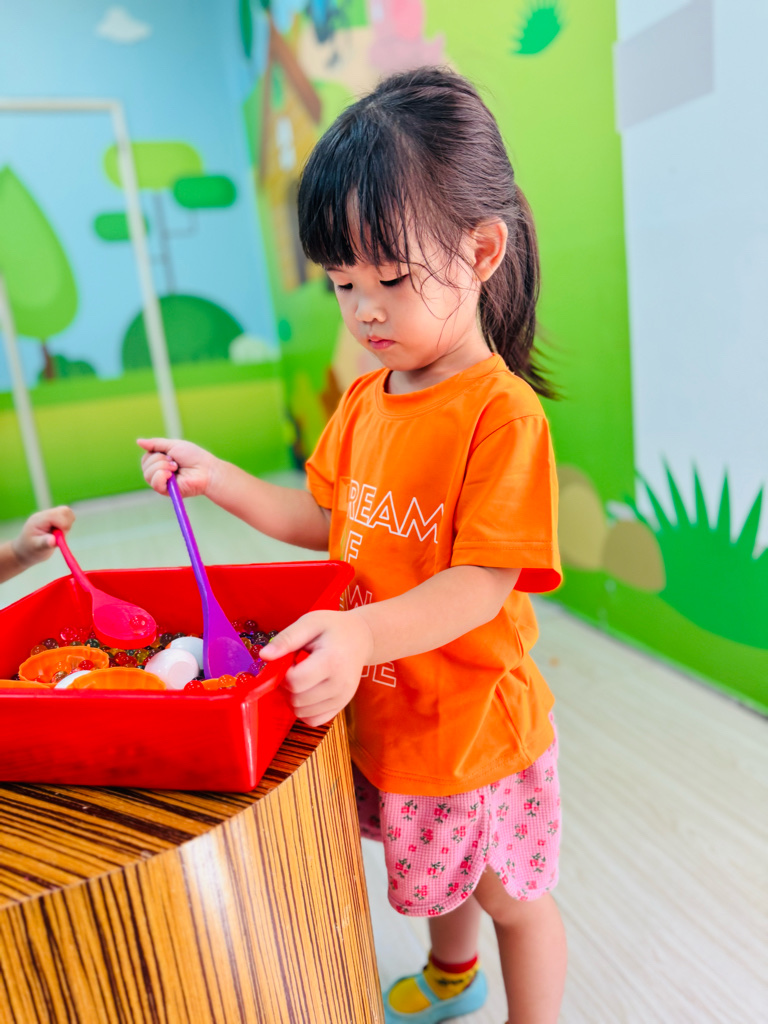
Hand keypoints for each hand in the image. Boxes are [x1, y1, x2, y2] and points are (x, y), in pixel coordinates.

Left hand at [13, 506, 74, 567]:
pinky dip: (67, 525)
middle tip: (60, 536)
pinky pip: (67, 517)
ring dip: (67, 525)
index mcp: (39, 520)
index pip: (58, 515)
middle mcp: (44, 515)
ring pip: (67, 513)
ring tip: (57, 535)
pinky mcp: (54, 518)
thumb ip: (44, 543)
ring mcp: (49, 516)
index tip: (59, 538)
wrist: (25, 549)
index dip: (63, 526)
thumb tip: (53, 541)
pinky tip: (58, 533)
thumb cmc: (30, 549)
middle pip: (65, 510)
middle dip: (67, 524)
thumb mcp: (36, 548)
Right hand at [137, 437, 217, 497]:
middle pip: (145, 466)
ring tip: (176, 467)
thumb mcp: (173, 445)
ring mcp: (163, 483)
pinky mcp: (167, 492)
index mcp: (161, 462)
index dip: (154, 453)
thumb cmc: (194, 457)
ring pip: (147, 474)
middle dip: (159, 459)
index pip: (146, 458)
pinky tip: (171, 475)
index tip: (170, 453)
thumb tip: (138, 441)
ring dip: (162, 466)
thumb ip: (155, 444)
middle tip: (175, 461)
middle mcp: (160, 473)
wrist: (207, 470)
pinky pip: (154, 484)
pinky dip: (161, 476)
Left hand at [260, 610, 374, 727]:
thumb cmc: (334, 628)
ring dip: (293, 698)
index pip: (295, 681)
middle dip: (287, 686)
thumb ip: (287, 639)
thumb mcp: (310, 623)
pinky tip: (307, 691)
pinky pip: (314, 720)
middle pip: (297, 700)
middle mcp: (340, 684)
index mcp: (332, 661)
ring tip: (302, 678)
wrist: (362, 638)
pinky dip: (304, 710)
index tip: (289, 660)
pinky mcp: (342, 706)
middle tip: (293, 668)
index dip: (283, 673)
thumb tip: (264, 656)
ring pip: (302, 713)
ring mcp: (343, 698)